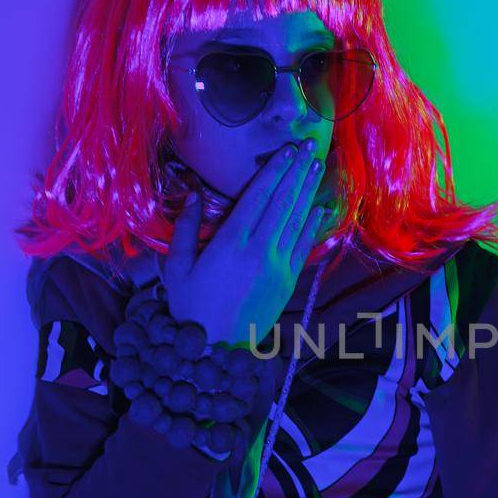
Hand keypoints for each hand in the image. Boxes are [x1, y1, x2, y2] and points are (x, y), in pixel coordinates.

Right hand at [162, 140, 330, 345]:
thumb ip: (186, 230)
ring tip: (316, 166)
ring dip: (308, 190)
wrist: (216, 350)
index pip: (258, 196)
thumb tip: (192, 196)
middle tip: (308, 147)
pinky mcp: (288, 280)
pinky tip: (320, 207)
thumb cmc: (190, 308)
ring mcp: (278, 265)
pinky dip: (312, 224)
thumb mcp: (177, 268)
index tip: (286, 150)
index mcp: (230, 242)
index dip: (274, 170)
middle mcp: (259, 249)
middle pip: (283, 201)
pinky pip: (304, 245)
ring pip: (296, 219)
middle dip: (296, 171)